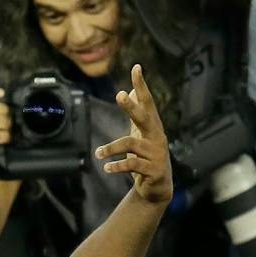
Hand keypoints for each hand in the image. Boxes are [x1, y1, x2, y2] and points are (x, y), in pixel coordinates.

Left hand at [94, 64, 172, 206]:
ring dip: (112, 148)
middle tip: (120, 95)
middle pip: (144, 117)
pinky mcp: (154, 170)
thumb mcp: (140, 135)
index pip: (147, 102)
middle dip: (132, 107)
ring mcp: (157, 153)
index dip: (142, 85)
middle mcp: (157, 136)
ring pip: (131, 144)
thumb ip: (135, 117)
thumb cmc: (146, 159)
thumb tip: (128, 92)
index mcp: (153, 127)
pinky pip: (133, 165)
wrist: (157, 188)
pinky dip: (117, 166)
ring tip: (98, 153)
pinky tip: (106, 167)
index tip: (136, 67)